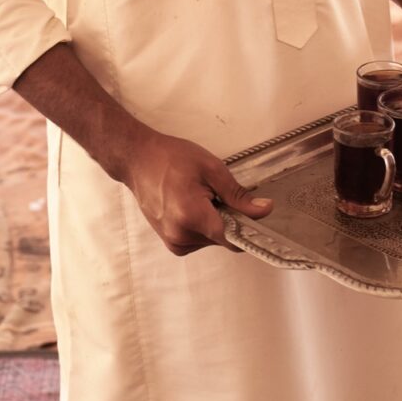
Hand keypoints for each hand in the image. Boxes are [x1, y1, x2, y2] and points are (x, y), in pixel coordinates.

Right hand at [123, 128, 272, 257]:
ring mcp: (174, 241)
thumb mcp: (211, 169)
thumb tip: (263, 210)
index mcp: (191, 216)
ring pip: (212, 239)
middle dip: (229, 219)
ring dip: (215, 222)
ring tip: (200, 196)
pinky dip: (203, 225)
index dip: (248, 227)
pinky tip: (192, 205)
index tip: (256, 215)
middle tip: (217, 193)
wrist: (138, 159)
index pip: (232, 238)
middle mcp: (181, 235)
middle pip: (223, 238)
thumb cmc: (171, 158)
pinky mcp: (171, 242)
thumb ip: (238, 195)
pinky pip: (199, 239)